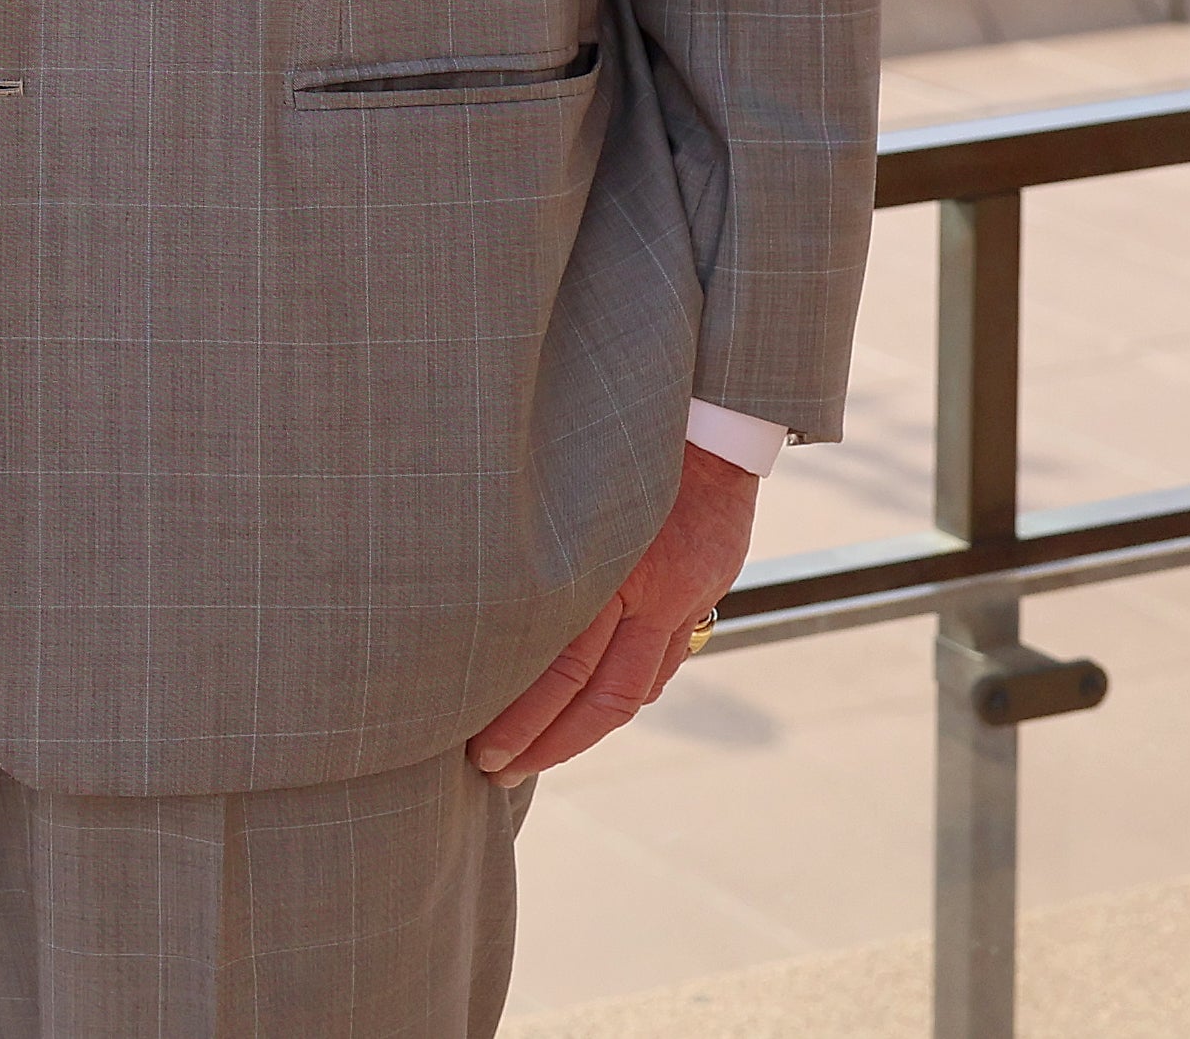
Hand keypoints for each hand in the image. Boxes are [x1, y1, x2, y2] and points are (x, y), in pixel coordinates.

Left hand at [472, 441, 757, 783]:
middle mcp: (653, 592)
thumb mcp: (571, 483)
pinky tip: (590, 712)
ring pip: (634, 690)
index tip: (482, 748)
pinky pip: (661, 665)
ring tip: (536, 753)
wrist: (711, 420)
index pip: (563, 667)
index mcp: (612, 564)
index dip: (523, 718)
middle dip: (546, 741)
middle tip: (495, 769)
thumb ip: (544, 545)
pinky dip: (624, 695)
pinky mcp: (703, 597)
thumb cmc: (621, 442)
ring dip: (584, 729)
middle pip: (599, 695)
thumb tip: (477, 600)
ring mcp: (684, 599)